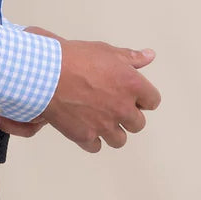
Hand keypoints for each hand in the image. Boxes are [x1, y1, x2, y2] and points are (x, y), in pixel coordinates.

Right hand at [0, 27, 160, 152]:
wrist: (48, 76)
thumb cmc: (76, 60)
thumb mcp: (107, 51)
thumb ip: (131, 58)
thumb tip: (148, 56)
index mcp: (132, 85)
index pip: (152, 102)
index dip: (144, 99)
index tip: (136, 97)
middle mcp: (122, 109)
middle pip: (138, 124)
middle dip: (130, 117)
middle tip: (116, 108)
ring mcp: (104, 126)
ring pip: (120, 140)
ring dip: (114, 132)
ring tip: (103, 122)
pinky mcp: (86, 137)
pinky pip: (97, 147)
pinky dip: (94, 141)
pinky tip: (88, 129)